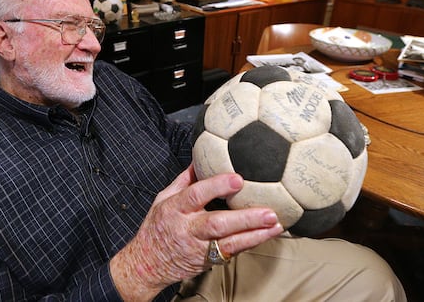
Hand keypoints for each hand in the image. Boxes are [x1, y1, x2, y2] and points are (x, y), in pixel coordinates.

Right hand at [110, 164, 282, 300]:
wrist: (148, 264)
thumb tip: (201, 158)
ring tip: (276, 225)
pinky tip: (267, 235)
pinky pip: (232, 251)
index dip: (216, 186)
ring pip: (229, 242)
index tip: (238, 179)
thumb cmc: (157, 227)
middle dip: (245, 218)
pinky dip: (250, 242)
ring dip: (255, 234)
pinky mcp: (208, 261)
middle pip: (217, 223)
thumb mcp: (163, 198)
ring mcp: (199, 247)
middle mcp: (188, 229)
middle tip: (269, 212)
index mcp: (175, 209)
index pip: (195, 195)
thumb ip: (184, 180)